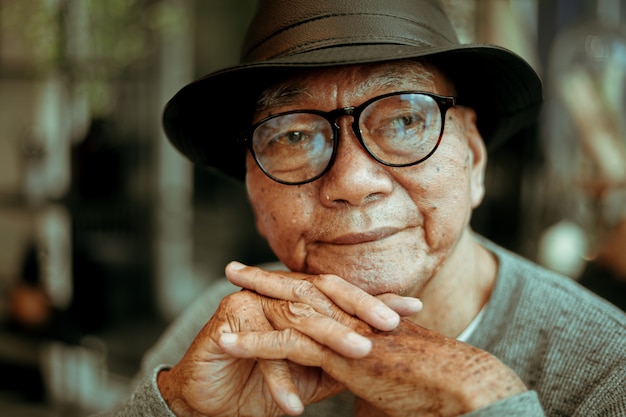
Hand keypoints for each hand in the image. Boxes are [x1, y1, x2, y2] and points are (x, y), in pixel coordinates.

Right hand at [158, 262, 422, 416]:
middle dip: (359, 308)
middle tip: (392, 324)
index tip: (414, 307)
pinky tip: (294, 404)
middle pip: (323, 295)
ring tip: (359, 355)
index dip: (377, 300)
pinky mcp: (230, 320)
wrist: (207, 400)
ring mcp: (254, 303)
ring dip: (328, 338)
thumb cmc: (258, 386)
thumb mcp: (310, 374)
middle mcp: (278, 296)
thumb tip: (383, 357)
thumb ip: (338, 361)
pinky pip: (262, 347)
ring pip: (297, 317)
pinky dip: (278, 379)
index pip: (342, 296)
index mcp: (298, 302)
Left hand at [222, 264, 526, 416]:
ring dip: (253, 295)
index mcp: (364, 318)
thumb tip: (367, 401)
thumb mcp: (396, 382)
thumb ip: (373, 386)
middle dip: (266, 277)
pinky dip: (254, 341)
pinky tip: (227, 339)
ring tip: (224, 287)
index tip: (271, 280)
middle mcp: (352, 317)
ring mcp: (344, 331)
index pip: (322, 293)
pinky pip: (287, 344)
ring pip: (289, 306)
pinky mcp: (339, 353)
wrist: (460, 385)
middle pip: (301, 287)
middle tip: (236, 267)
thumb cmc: (435, 388)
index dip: (294, 284)